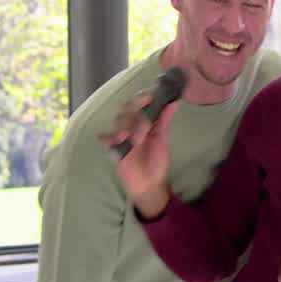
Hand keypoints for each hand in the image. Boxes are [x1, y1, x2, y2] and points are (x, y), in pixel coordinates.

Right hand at [101, 93, 177, 216]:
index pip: (138, 105)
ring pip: (118, 122)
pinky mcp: (113, 149)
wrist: (150, 184)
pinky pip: (106, 139)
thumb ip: (164, 120)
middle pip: (126, 111)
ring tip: (138, 137)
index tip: (149, 97)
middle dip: (135, 112)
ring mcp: (121, 137)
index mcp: (143, 123)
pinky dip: (109, 137)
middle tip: (145, 121)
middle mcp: (131, 127)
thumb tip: (174, 102)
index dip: (142, 99)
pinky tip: (118, 140)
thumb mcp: (162, 139)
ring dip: (128, 125)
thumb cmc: (156, 161)